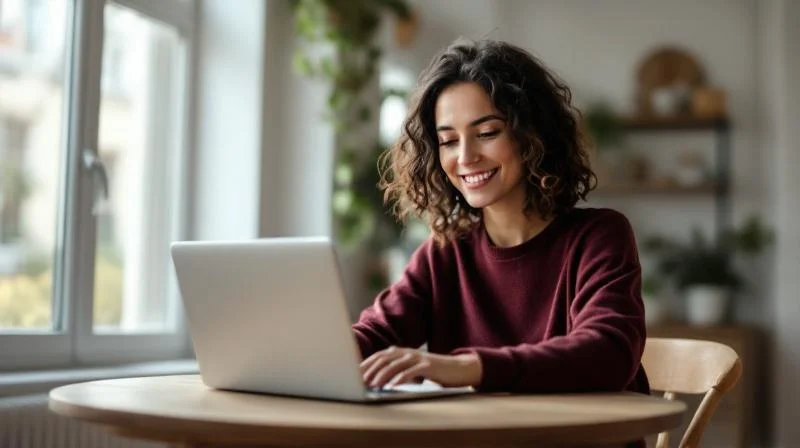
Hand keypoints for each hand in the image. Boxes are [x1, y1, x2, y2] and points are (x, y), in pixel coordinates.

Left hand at [360, 346, 481, 388]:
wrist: (457, 368)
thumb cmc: (431, 372)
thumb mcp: (411, 369)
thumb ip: (396, 371)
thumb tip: (374, 381)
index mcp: (400, 352)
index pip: (378, 357)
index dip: (365, 365)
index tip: (353, 375)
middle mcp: (407, 352)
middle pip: (383, 359)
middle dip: (370, 370)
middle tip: (360, 382)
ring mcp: (417, 357)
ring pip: (395, 365)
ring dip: (382, 375)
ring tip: (373, 385)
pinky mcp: (428, 365)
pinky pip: (411, 372)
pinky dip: (400, 379)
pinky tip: (393, 386)